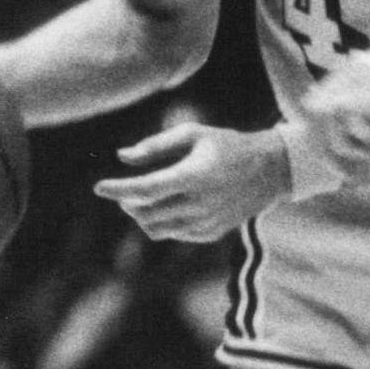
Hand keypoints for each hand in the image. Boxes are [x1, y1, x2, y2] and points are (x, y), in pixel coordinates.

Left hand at [93, 121, 288, 241]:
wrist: (270, 171)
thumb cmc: (228, 146)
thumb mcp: (194, 134)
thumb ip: (156, 145)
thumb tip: (122, 157)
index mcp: (194, 176)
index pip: (145, 189)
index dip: (118, 189)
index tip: (99, 187)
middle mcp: (200, 203)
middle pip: (146, 212)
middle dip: (127, 202)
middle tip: (123, 191)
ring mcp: (207, 222)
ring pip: (157, 229)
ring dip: (141, 216)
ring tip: (140, 201)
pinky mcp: (211, 233)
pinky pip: (174, 234)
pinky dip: (161, 223)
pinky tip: (165, 208)